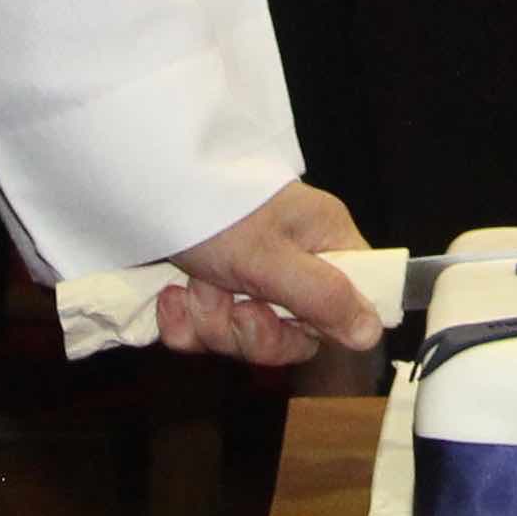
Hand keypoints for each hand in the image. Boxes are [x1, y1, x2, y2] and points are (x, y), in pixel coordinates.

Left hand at [158, 180, 378, 363]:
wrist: (144, 179)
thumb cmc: (217, 211)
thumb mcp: (272, 258)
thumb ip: (323, 297)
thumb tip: (372, 333)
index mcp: (323, 243)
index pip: (349, 304)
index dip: (319, 327)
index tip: (291, 320)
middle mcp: (292, 261)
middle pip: (291, 333)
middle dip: (252, 332)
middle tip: (235, 305)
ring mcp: (248, 277)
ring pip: (243, 336)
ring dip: (211, 321)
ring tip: (195, 286)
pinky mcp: (209, 289)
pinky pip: (205, 331)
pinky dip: (184, 321)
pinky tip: (172, 296)